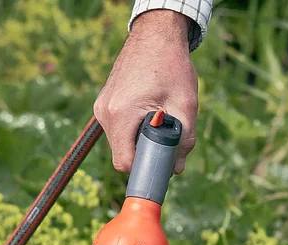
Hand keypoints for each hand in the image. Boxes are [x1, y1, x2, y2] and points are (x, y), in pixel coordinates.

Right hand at [93, 10, 197, 173]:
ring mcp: (101, 108)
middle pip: (121, 154)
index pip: (124, 162)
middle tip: (165, 142)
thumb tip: (176, 169)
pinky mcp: (103, 103)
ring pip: (119, 143)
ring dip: (138, 141)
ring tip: (157, 121)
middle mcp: (105, 113)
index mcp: (121, 114)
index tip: (160, 164)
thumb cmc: (170, 64)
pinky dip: (132, 129)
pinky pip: (117, 129)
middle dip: (143, 155)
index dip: (143, 168)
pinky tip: (148, 113)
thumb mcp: (185, 104)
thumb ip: (184, 140)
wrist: (155, 33)